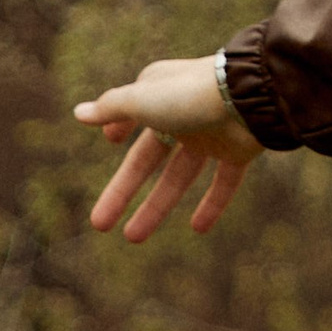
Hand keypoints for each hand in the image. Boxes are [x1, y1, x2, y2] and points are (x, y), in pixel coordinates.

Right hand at [74, 55, 262, 240]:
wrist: (252, 97)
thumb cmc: (189, 94)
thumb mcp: (141, 99)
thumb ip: (111, 108)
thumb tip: (79, 113)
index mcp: (160, 93)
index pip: (134, 113)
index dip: (120, 127)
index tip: (111, 141)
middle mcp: (184, 112)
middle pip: (148, 159)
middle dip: (123, 191)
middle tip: (99, 224)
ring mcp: (211, 133)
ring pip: (180, 176)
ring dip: (157, 206)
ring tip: (132, 237)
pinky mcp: (237, 151)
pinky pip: (224, 182)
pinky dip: (213, 204)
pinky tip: (198, 228)